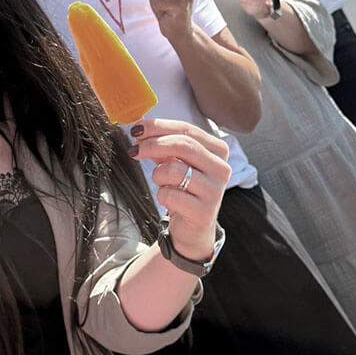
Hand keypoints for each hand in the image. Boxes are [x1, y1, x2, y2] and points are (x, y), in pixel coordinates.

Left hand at [129, 118, 230, 259]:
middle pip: (182, 145)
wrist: (194, 228)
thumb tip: (139, 127)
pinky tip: (169, 199)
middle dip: (153, 144)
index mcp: (217, 150)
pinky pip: (170, 195)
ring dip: (157, 175)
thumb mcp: (175, 161)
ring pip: (174, 170)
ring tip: (161, 182)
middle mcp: (221, 168)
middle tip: (134, 150)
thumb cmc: (184, 189)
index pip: (186, 129)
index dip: (158, 126)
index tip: (136, 128)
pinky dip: (162, 195)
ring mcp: (215, 190)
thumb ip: (163, 143)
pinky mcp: (204, 212)